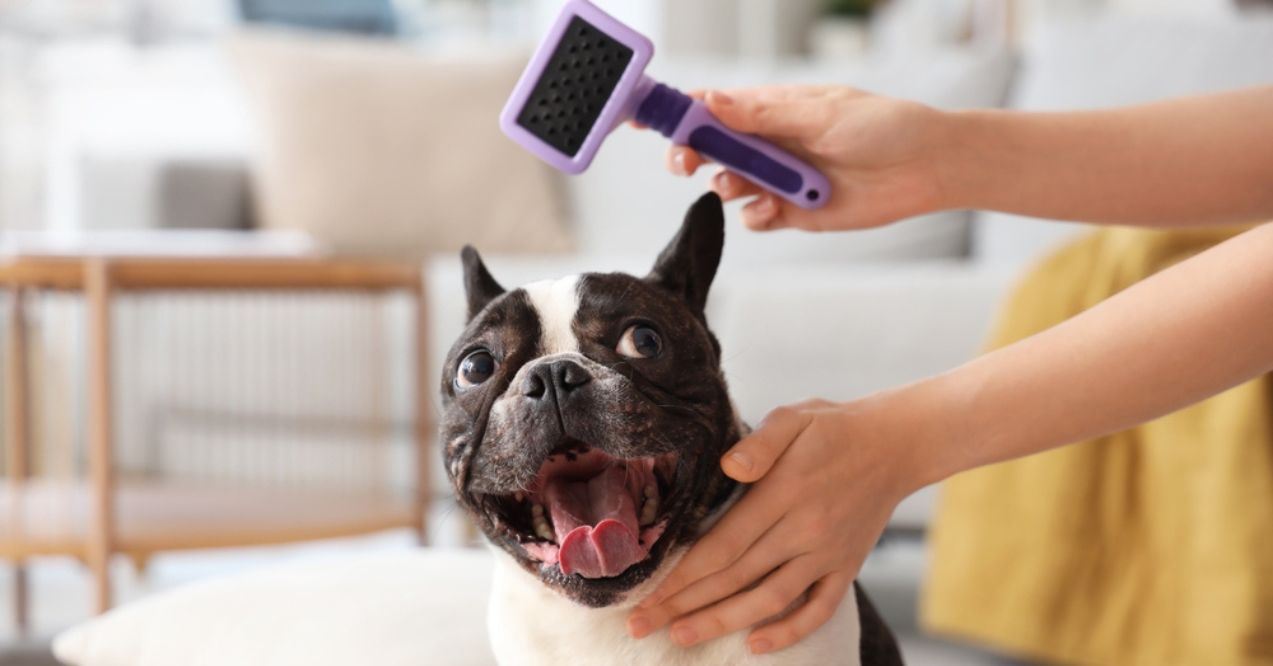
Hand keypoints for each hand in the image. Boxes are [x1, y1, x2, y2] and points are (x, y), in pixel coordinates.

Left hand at [625, 397, 919, 653]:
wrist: (896, 445)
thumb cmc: (832, 428)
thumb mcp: (794, 418)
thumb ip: (760, 442)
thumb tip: (730, 465)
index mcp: (784, 493)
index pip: (723, 545)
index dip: (683, 574)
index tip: (648, 594)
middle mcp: (805, 530)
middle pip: (736, 578)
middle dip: (685, 605)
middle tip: (643, 625)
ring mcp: (827, 554)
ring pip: (770, 600)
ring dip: (724, 622)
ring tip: (682, 636)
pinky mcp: (846, 567)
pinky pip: (818, 609)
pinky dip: (789, 632)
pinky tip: (756, 645)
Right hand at [659, 87, 952, 231]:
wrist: (927, 168)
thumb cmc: (883, 126)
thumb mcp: (821, 113)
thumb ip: (763, 117)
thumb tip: (712, 102)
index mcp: (772, 109)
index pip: (713, 106)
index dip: (677, 111)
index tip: (645, 118)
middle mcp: (769, 142)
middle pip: (709, 148)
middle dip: (690, 154)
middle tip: (686, 162)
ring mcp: (779, 178)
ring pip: (728, 184)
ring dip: (727, 185)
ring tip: (745, 185)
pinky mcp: (793, 211)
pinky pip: (755, 217)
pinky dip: (756, 216)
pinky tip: (775, 210)